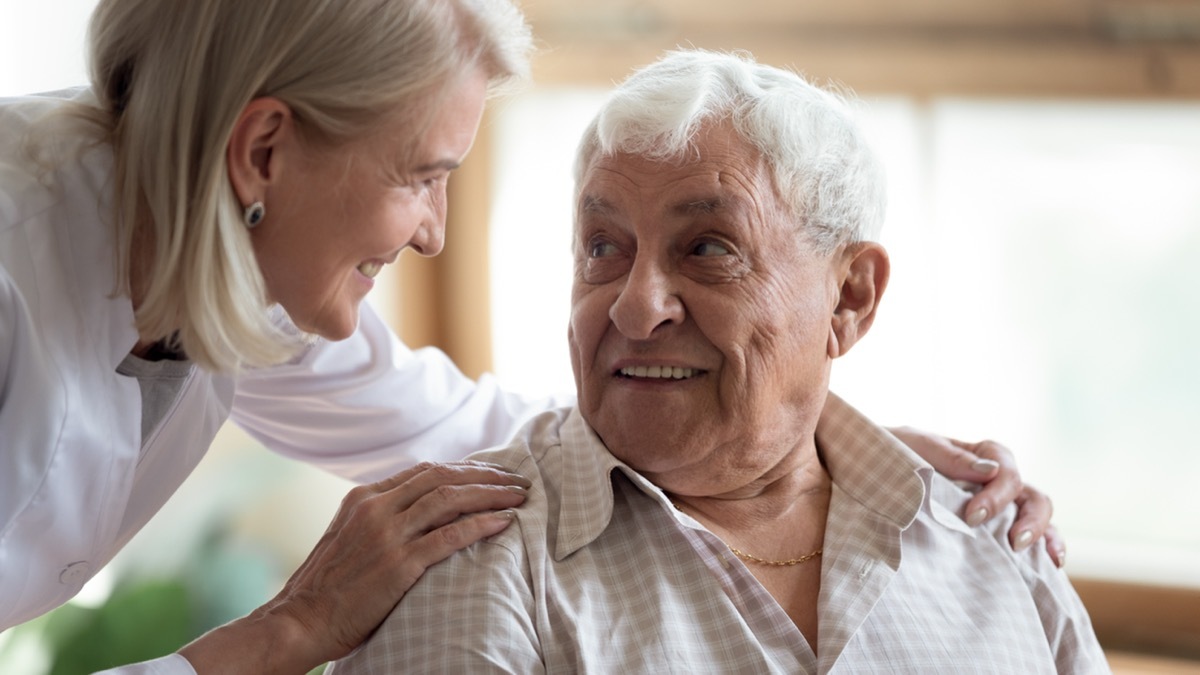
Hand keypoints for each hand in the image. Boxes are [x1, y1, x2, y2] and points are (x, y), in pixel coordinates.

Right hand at [179, 460, 530, 673]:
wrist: (298, 620)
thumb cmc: (325, 588)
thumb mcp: (347, 537)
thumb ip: (378, 520)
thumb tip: (416, 514)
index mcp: (363, 498)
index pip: (424, 471)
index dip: (462, 469)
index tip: (490, 473)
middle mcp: (376, 508)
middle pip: (443, 477)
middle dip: (484, 475)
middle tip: (516, 479)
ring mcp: (387, 534)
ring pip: (450, 499)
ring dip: (491, 494)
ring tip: (519, 496)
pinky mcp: (399, 563)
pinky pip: (450, 535)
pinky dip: (481, 524)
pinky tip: (503, 522)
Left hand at [888, 427, 1064, 567]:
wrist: (863, 473)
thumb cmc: (888, 454)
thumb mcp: (912, 446)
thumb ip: (949, 456)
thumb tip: (991, 471)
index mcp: (976, 455)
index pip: (1005, 467)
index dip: (998, 492)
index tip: (973, 517)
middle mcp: (992, 481)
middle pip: (1029, 493)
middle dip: (1030, 518)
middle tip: (1014, 543)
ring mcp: (995, 506)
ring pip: (1035, 514)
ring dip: (1044, 533)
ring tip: (1044, 559)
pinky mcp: (989, 531)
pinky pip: (1027, 536)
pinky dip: (1045, 546)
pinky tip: (1051, 565)